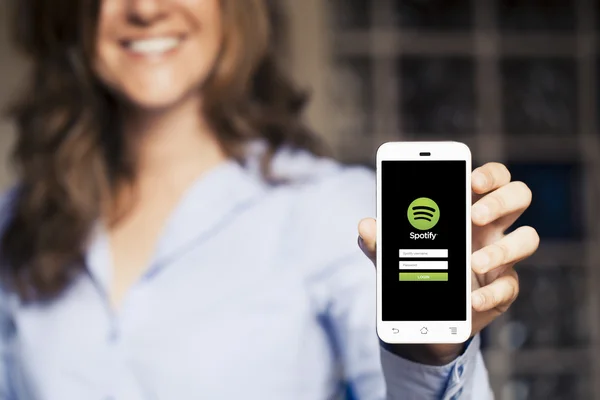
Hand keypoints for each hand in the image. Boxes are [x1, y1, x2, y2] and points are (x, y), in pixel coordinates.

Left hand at [358, 162, 539, 364]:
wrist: (424, 313)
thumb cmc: (414, 267)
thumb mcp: (392, 253)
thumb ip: (380, 239)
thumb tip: (365, 225)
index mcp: (467, 207)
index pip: (492, 177)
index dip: (489, 174)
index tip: (471, 179)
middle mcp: (491, 227)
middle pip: (519, 196)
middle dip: (500, 201)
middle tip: (473, 216)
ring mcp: (502, 257)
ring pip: (528, 239)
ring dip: (502, 249)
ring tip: (471, 263)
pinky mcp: (503, 289)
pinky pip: (510, 286)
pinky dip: (491, 293)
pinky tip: (471, 300)